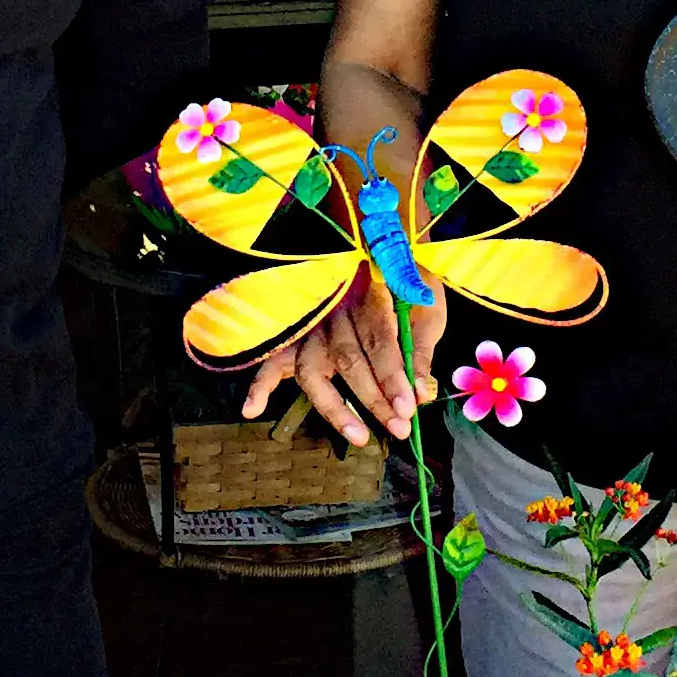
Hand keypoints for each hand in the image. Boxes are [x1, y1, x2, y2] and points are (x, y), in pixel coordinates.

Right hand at [242, 277, 447, 445]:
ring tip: (359, 436)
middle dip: (374, 399)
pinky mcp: (295, 333)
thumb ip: (420, 347)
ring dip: (335, 408)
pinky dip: (259, 385)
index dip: (393, 375)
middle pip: (348, 359)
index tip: (409, 406)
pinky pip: (272, 359)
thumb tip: (421, 394)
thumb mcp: (424, 300)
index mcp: (367, 290)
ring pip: (312, 369)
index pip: (378, 339)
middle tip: (398, 428)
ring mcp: (309, 322)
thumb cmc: (404, 276)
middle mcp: (332, 307)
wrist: (373, 240)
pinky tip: (252, 409)